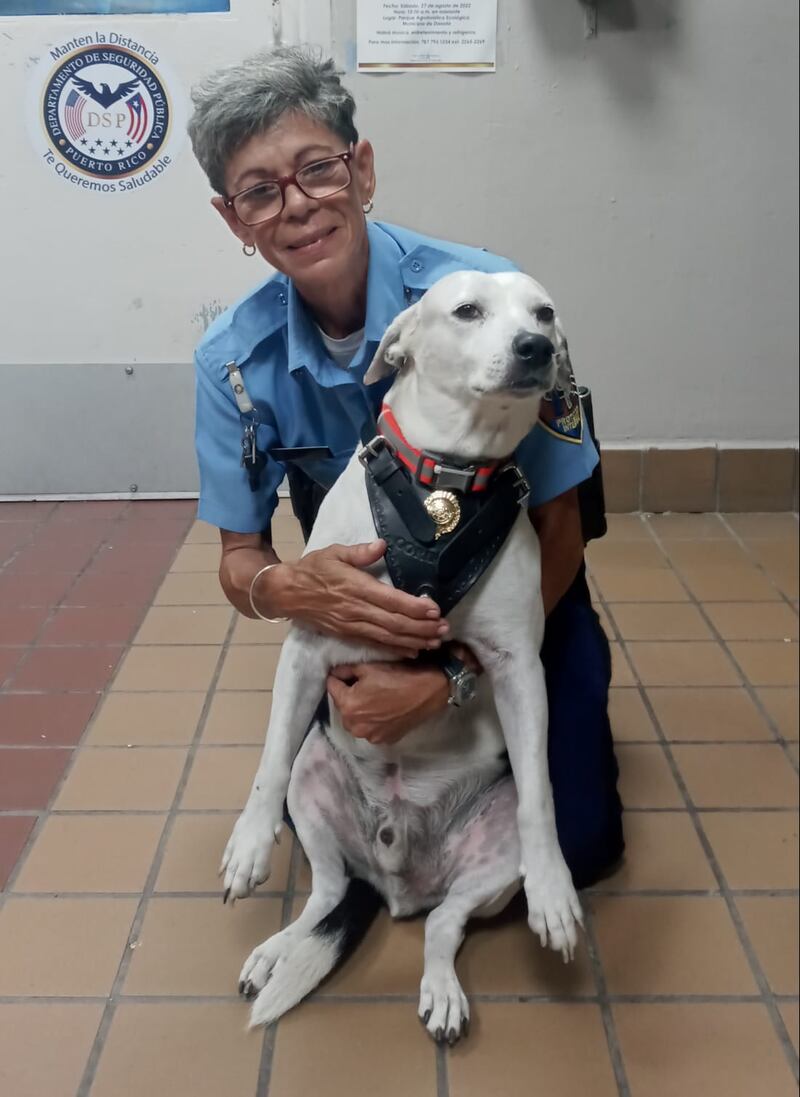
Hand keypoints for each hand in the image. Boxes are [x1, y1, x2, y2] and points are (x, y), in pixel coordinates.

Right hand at [277, 540, 449, 655]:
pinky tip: (412, 651)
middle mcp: (356, 610)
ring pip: (387, 637)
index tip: (435, 609)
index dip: (414, 607)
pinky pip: (375, 644)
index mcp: (355, 587)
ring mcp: (352, 625)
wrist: (286, 593)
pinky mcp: (347, 634)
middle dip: (421, 628)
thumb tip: (381, 546)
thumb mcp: (333, 553)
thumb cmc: (312, 569)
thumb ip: (359, 552)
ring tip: (435, 642)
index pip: (390, 600)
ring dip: (413, 641)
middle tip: (444, 630)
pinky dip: (395, 649)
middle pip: (394, 623)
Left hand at [326, 660, 449, 744]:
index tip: (349, 674)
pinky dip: (374, 721)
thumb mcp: (368, 667)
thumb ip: (345, 670)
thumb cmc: (398, 677)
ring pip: (356, 721)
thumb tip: (334, 673)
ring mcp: (369, 736)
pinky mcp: (383, 740)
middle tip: (365, 686)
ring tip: (376, 700)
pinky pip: (370, 729)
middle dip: (349, 696)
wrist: (428, 692)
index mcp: (348, 705)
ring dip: (360, 711)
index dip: (339, 678)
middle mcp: (354, 726)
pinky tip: (386, 711)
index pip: (331, 687)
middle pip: (342, 707)